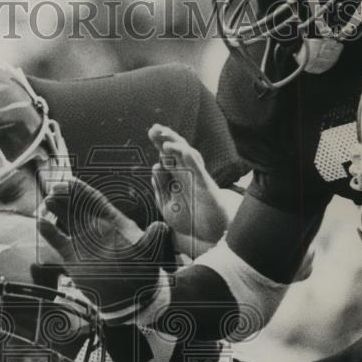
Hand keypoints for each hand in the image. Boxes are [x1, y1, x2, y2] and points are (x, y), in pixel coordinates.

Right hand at [38, 176, 172, 320]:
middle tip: (54, 188)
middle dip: (65, 195)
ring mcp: (82, 240)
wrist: (127, 296)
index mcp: (112, 222)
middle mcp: (95, 228)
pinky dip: (49, 232)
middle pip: (77, 205)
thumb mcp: (147, 255)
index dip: (82, 190)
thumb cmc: (139, 274)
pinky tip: (40, 223)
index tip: (70, 181)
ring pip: (65, 219)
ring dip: (56, 209)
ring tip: (47, 201)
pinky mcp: (72, 256)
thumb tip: (161, 227)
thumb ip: (151, 241)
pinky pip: (58, 240)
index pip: (95, 201)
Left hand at [148, 124, 228, 244]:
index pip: (167, 155)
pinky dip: (192, 160)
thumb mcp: (167, 205)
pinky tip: (185, 151)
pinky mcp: (206, 186)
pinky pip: (199, 170)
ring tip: (165, 140)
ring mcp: (197, 178)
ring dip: (178, 146)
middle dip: (166, 138)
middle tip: (154, 128)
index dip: (160, 143)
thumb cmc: (190, 219)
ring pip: (188, 156)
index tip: (151, 131)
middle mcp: (187, 174)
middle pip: (177, 151)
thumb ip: (160, 189)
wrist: (210, 233)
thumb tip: (156, 167)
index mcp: (177, 177)